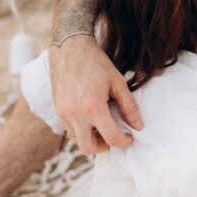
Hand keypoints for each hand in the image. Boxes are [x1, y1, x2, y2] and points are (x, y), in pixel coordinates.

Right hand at [49, 35, 142, 153]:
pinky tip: (91, 115)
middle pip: (89, 148)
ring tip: (103, 122)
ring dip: (92, 138)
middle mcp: (75, 114)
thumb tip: (138, 125)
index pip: (111, 138)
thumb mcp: (118, 82)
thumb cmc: (95, 63)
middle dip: (104, 146)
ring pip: (78, 141)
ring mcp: (63, 113)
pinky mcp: (58, 110)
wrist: (69, 48)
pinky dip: (82, 129)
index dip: (124, 142)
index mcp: (92, 106)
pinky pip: (70, 130)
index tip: (129, 137)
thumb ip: (129, 106)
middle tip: (114, 134)